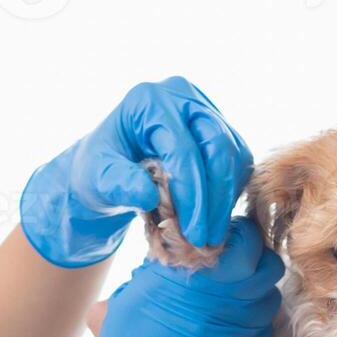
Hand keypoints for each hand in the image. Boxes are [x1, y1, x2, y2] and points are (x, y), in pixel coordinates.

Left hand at [20, 76, 252, 267]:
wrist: (109, 169)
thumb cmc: (100, 171)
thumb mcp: (97, 179)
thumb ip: (118, 184)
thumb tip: (148, 195)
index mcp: (149, 100)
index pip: (182, 148)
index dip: (192, 195)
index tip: (192, 234)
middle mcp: (182, 96)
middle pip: (217, 146)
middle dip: (214, 199)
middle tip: (206, 240)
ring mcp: (205, 110)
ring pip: (234, 156)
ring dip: (226, 200)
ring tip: (210, 236)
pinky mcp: (221, 130)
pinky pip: (238, 163)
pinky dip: (229, 194)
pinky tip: (213, 219)